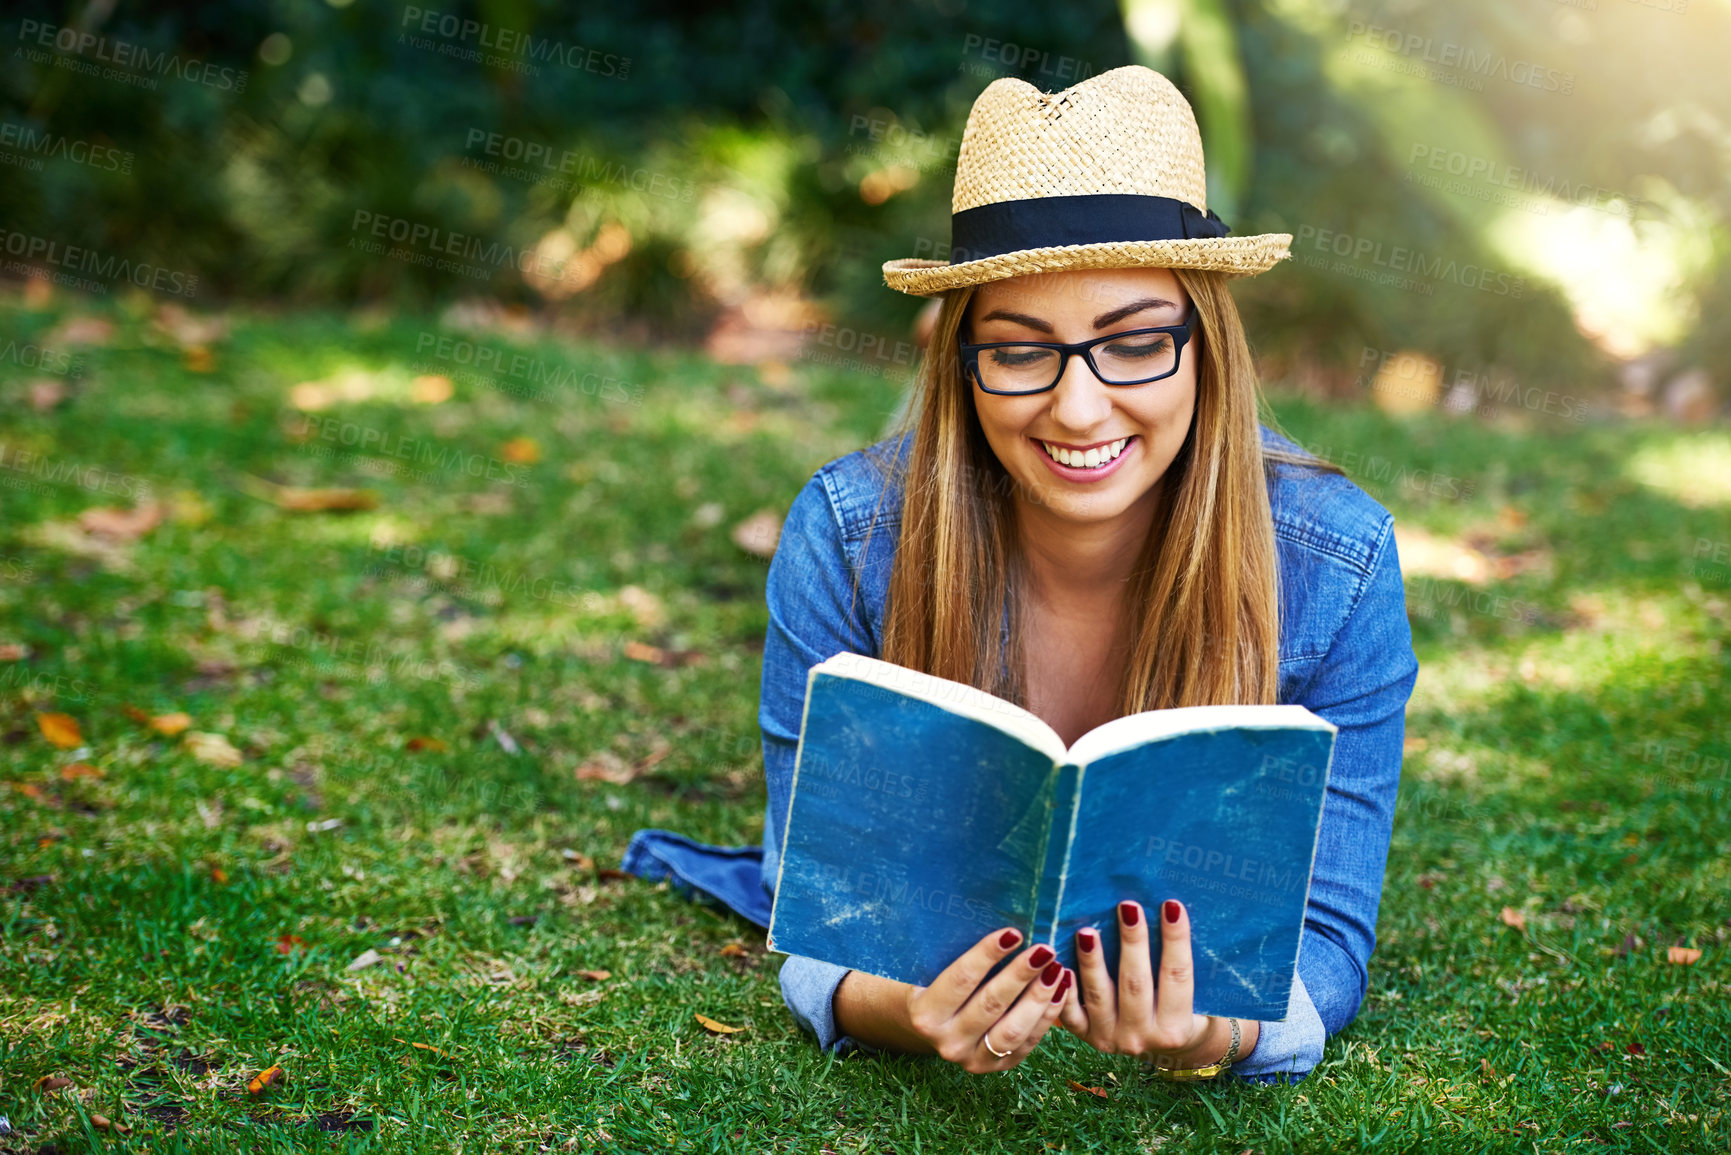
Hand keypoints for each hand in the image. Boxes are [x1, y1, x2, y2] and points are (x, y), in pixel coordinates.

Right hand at [903, 927, 1072, 1072]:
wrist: (930, 1028)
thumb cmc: (934, 984)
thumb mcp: (931, 970)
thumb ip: (952, 952)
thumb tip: (996, 923)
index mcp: (926, 1014)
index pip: (961, 979)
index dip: (987, 955)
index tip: (1013, 933)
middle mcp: (947, 1042)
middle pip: (990, 1004)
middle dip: (1021, 974)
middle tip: (1044, 948)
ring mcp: (973, 1060)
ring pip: (1013, 1030)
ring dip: (1039, 998)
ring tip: (1057, 969)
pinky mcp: (998, 1067)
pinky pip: (1028, 1043)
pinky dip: (1048, 1016)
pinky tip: (1061, 989)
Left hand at [1058, 899, 1220, 1066]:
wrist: (1156, 1047)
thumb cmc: (1177, 1009)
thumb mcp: (1192, 996)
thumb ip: (1181, 966)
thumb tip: (1176, 910)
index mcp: (1174, 1028)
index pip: (1177, 976)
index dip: (1175, 940)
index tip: (1172, 906)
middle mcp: (1141, 1037)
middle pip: (1136, 984)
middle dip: (1132, 942)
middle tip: (1128, 907)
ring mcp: (1110, 1038)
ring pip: (1098, 996)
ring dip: (1092, 962)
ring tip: (1088, 931)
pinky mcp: (1085, 1036)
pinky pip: (1070, 1014)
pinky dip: (1065, 990)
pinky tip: (1060, 964)